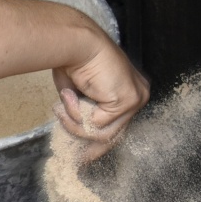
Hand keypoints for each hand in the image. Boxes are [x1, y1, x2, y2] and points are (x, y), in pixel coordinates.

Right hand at [0, 0, 148, 159]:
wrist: (74, 43)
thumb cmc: (72, 60)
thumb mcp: (78, 93)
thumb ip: (83, 112)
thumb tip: (80, 132)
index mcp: (130, 89)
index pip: (119, 125)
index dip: (98, 144)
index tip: (84, 158)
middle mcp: (139, 94)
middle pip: (113, 133)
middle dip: (84, 136)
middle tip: (70, 145)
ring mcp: (137, 98)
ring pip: (104, 132)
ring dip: (76, 121)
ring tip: (62, 106)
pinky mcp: (129, 100)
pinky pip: (99, 123)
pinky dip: (78, 112)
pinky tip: (70, 97)